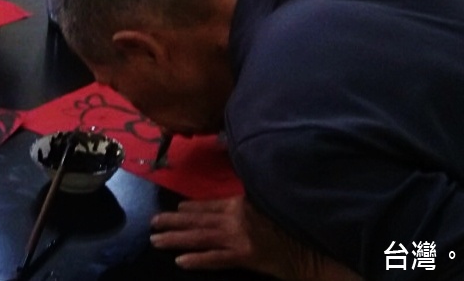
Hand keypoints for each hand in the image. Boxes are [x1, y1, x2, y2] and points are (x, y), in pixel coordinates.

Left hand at [151, 196, 360, 280]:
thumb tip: (232, 202)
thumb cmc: (292, 228)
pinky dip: (197, 260)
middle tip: (152, 223)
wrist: (312, 248)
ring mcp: (238, 236)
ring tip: (156, 240)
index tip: (174, 208)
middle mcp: (235, 217)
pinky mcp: (244, 255)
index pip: (208, 205)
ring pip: (200, 237)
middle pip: (197, 220)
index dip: (189, 208)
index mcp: (240, 203)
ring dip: (175, 238)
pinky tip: (180, 261)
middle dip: (172, 221)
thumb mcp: (267, 207)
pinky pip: (215, 258)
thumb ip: (248, 204)